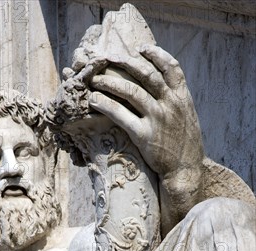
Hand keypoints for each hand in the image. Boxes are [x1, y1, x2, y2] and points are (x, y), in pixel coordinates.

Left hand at [89, 44, 204, 182]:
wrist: (185, 170)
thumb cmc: (184, 145)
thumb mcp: (187, 117)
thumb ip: (176, 100)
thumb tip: (161, 86)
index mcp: (183, 98)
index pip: (172, 67)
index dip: (156, 54)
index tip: (140, 48)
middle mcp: (171, 104)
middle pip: (146, 75)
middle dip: (125, 63)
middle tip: (107, 59)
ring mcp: (158, 119)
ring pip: (131, 91)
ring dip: (110, 82)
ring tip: (95, 79)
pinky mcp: (145, 136)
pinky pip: (121, 115)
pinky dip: (106, 105)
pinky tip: (94, 100)